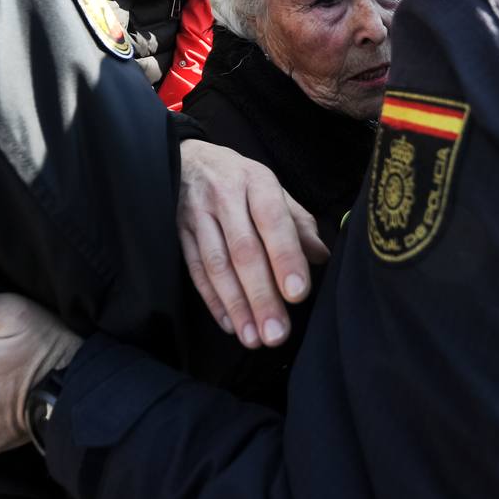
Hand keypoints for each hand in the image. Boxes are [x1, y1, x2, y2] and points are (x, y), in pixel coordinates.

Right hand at [178, 140, 328, 349]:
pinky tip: (230, 324)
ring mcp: (197, 215)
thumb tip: (321, 257)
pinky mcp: (177, 232)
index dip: (285, 258)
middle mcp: (225, 196)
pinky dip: (212, 300)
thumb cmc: (241, 182)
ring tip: (254, 338)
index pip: (273, 221)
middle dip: (261, 296)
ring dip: (236, 305)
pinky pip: (195, 270)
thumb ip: (297, 223)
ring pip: (217, 265)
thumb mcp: (273, 190)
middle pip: (244, 250)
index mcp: (256, 182)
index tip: (297, 294)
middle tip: (277, 333)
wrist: (188, 160)